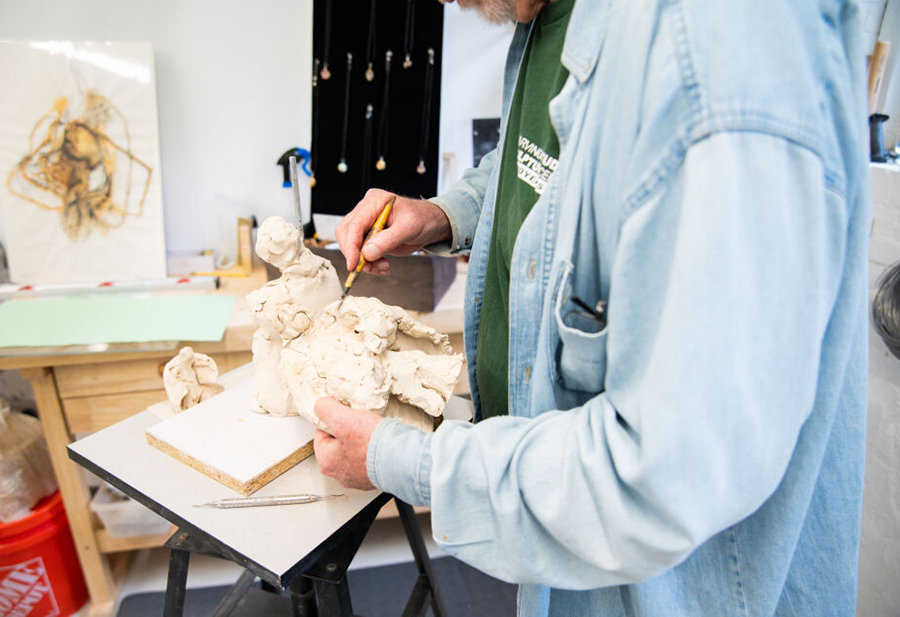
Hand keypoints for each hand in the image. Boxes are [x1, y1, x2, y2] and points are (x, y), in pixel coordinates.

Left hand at [313, 397, 383, 489]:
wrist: (404, 460)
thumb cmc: (373, 444)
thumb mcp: (343, 419)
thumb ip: (326, 409)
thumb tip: (320, 405)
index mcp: (327, 462)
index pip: (321, 433)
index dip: (333, 419)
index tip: (345, 414)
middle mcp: (340, 475)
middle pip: (338, 443)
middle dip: (349, 430)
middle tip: (361, 423)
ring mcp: (358, 479)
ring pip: (354, 451)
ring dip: (362, 439)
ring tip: (373, 432)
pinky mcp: (375, 478)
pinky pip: (370, 459)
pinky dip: (374, 450)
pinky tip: (381, 443)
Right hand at [335, 188, 450, 276]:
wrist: (430, 224)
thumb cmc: (423, 219)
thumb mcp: (410, 228)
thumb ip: (388, 240)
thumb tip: (367, 253)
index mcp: (375, 201)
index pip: (354, 224)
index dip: (351, 245)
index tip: (354, 264)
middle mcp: (366, 210)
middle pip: (346, 234)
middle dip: (356, 254)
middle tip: (371, 267)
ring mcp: (366, 223)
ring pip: (351, 245)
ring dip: (364, 261)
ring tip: (383, 266)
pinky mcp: (368, 236)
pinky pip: (360, 252)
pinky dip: (369, 263)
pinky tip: (382, 266)